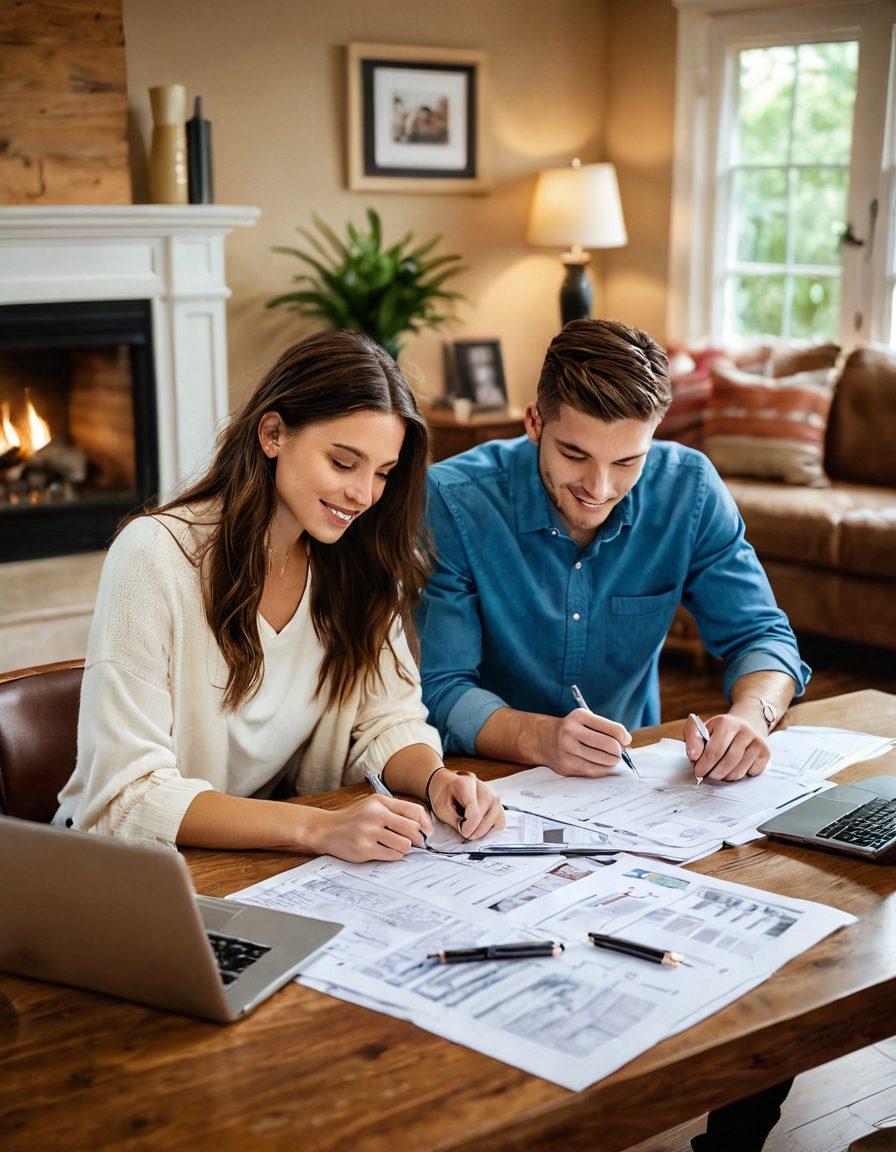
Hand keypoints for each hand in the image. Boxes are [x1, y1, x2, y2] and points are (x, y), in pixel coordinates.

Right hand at [310, 795, 431, 861]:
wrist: (326, 829)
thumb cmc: (354, 818)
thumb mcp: (373, 805)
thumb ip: (395, 811)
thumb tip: (422, 826)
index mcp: (380, 802)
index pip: (413, 811)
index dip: (425, 823)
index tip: (427, 832)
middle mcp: (375, 815)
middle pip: (412, 829)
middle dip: (418, 839)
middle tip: (417, 843)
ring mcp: (369, 832)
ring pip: (404, 844)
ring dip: (406, 848)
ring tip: (398, 846)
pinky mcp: (364, 849)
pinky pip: (392, 855)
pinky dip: (395, 855)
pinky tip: (388, 851)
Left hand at [427, 768, 505, 840]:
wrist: (448, 784)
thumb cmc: (444, 795)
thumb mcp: (441, 808)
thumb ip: (455, 821)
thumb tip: (467, 834)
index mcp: (467, 784)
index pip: (475, 810)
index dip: (469, 826)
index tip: (463, 832)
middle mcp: (484, 788)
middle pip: (487, 815)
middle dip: (476, 830)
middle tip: (465, 834)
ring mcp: (493, 795)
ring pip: (497, 820)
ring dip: (484, 831)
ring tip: (472, 832)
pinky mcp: (497, 804)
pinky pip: (500, 822)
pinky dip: (492, 831)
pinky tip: (480, 830)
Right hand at [540, 709, 631, 776]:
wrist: (544, 739)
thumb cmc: (573, 729)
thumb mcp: (585, 720)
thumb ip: (606, 728)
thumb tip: (627, 742)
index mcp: (579, 716)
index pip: (612, 729)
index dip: (624, 737)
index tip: (626, 741)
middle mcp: (571, 731)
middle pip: (609, 745)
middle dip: (619, 752)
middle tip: (619, 753)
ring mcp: (567, 749)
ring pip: (603, 760)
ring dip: (612, 762)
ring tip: (611, 759)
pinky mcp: (566, 765)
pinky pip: (593, 771)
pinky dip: (603, 769)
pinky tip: (603, 765)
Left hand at [683, 712, 770, 782]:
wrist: (745, 725)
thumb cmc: (718, 732)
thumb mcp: (702, 729)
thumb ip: (692, 738)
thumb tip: (694, 755)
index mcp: (726, 722)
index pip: (715, 750)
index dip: (704, 764)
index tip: (698, 772)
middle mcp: (745, 730)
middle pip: (729, 761)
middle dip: (715, 773)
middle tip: (708, 776)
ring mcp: (758, 741)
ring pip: (740, 769)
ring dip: (727, 777)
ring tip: (720, 773)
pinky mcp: (766, 752)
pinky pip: (752, 772)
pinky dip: (742, 775)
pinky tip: (735, 768)